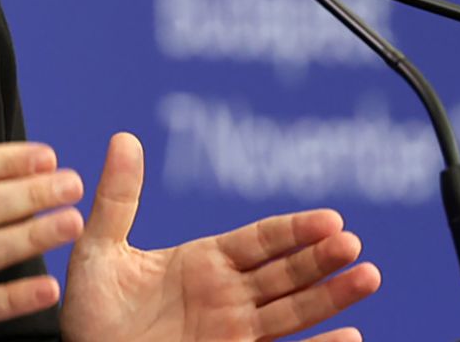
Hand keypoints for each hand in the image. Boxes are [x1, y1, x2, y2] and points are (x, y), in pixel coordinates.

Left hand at [61, 133, 380, 341]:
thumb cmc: (91, 315)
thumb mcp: (98, 251)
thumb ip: (117, 200)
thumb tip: (124, 139)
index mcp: (205, 263)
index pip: (262, 240)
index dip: (297, 230)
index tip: (331, 218)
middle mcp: (228, 296)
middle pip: (287, 273)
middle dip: (322, 259)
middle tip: (353, 245)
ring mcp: (235, 333)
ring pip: (294, 312)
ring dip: (332, 297)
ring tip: (368, 278)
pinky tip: (350, 338)